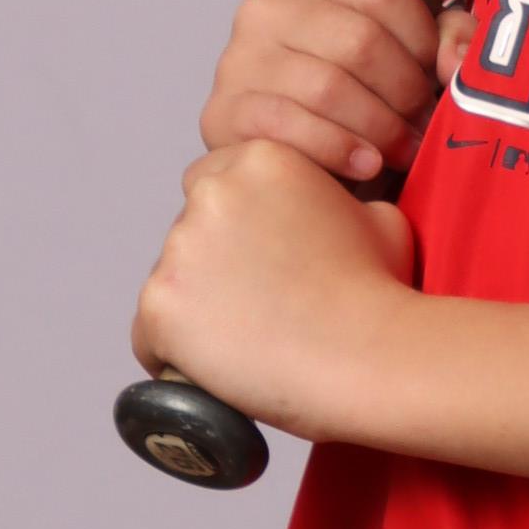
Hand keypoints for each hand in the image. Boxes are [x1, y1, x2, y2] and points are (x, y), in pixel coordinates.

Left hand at [132, 135, 419, 443]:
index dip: (238, 225)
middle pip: (189, 229)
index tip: (256, 259)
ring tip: (244, 343)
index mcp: (262, 160)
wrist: (369, 354)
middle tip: (254, 304)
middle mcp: (212, 193)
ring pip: (169, 282)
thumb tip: (337, 217)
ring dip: (196, 307)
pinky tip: (210, 368)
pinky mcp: (160, 305)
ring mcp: (179, 249)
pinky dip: (173, 354)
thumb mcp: (379, 219)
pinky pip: (148, 335)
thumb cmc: (380, 292)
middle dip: (213, 262)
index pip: (218, 181)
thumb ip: (342, 204)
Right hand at [198, 0, 445, 183]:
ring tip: (403, 150)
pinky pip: (288, 126)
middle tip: (424, 124)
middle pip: (360, 41)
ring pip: (328, 88)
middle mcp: (265, 5)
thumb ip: (446, 35)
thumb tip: (455, 59)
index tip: (436, 73)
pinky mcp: (225, 111)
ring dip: (380, 127)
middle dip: (406, 92)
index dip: (424, 36)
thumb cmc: (349, 87)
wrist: (282, 143)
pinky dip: (337, 148)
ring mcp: (239, 57)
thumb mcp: (401, 45)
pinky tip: (366, 164)